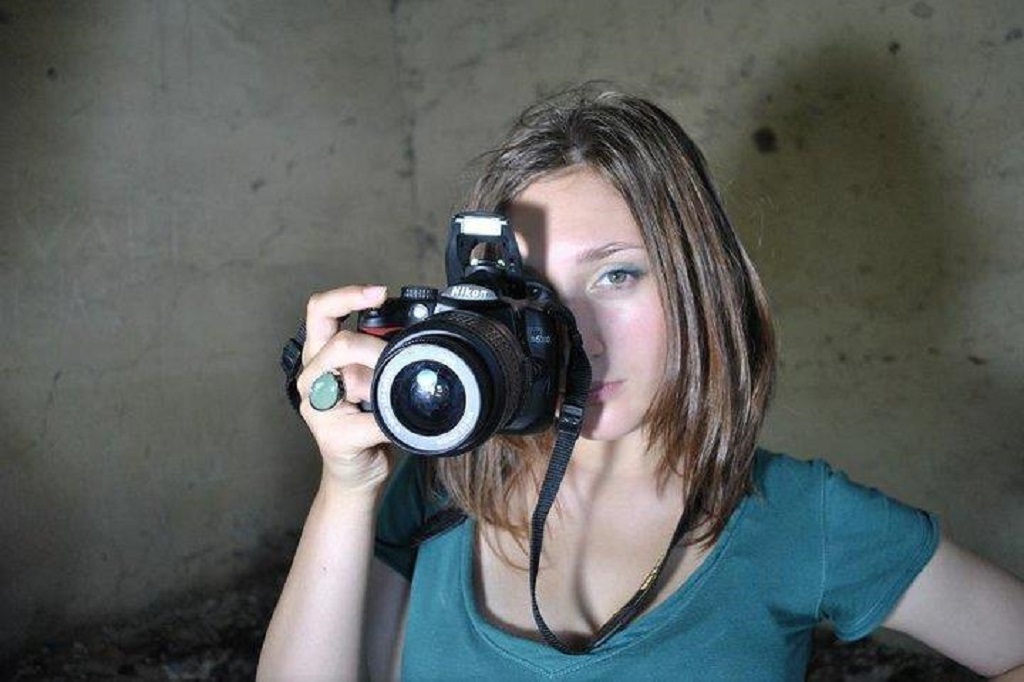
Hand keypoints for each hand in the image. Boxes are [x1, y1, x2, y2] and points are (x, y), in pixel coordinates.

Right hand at [296, 284, 391, 495]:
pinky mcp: (333, 435)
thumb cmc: (368, 419)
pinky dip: (394, 420)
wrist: (359, 469)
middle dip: (375, 348)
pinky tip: (401, 423)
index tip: (380, 291)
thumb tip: (420, 336)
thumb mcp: (376, 377)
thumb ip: (384, 353)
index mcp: (321, 354)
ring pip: (350, 376)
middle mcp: (312, 376)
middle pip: (335, 341)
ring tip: (392, 396)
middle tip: (397, 358)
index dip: (348, 296)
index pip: (321, 311)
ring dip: (381, 382)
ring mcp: (316, 407)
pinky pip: (373, 419)